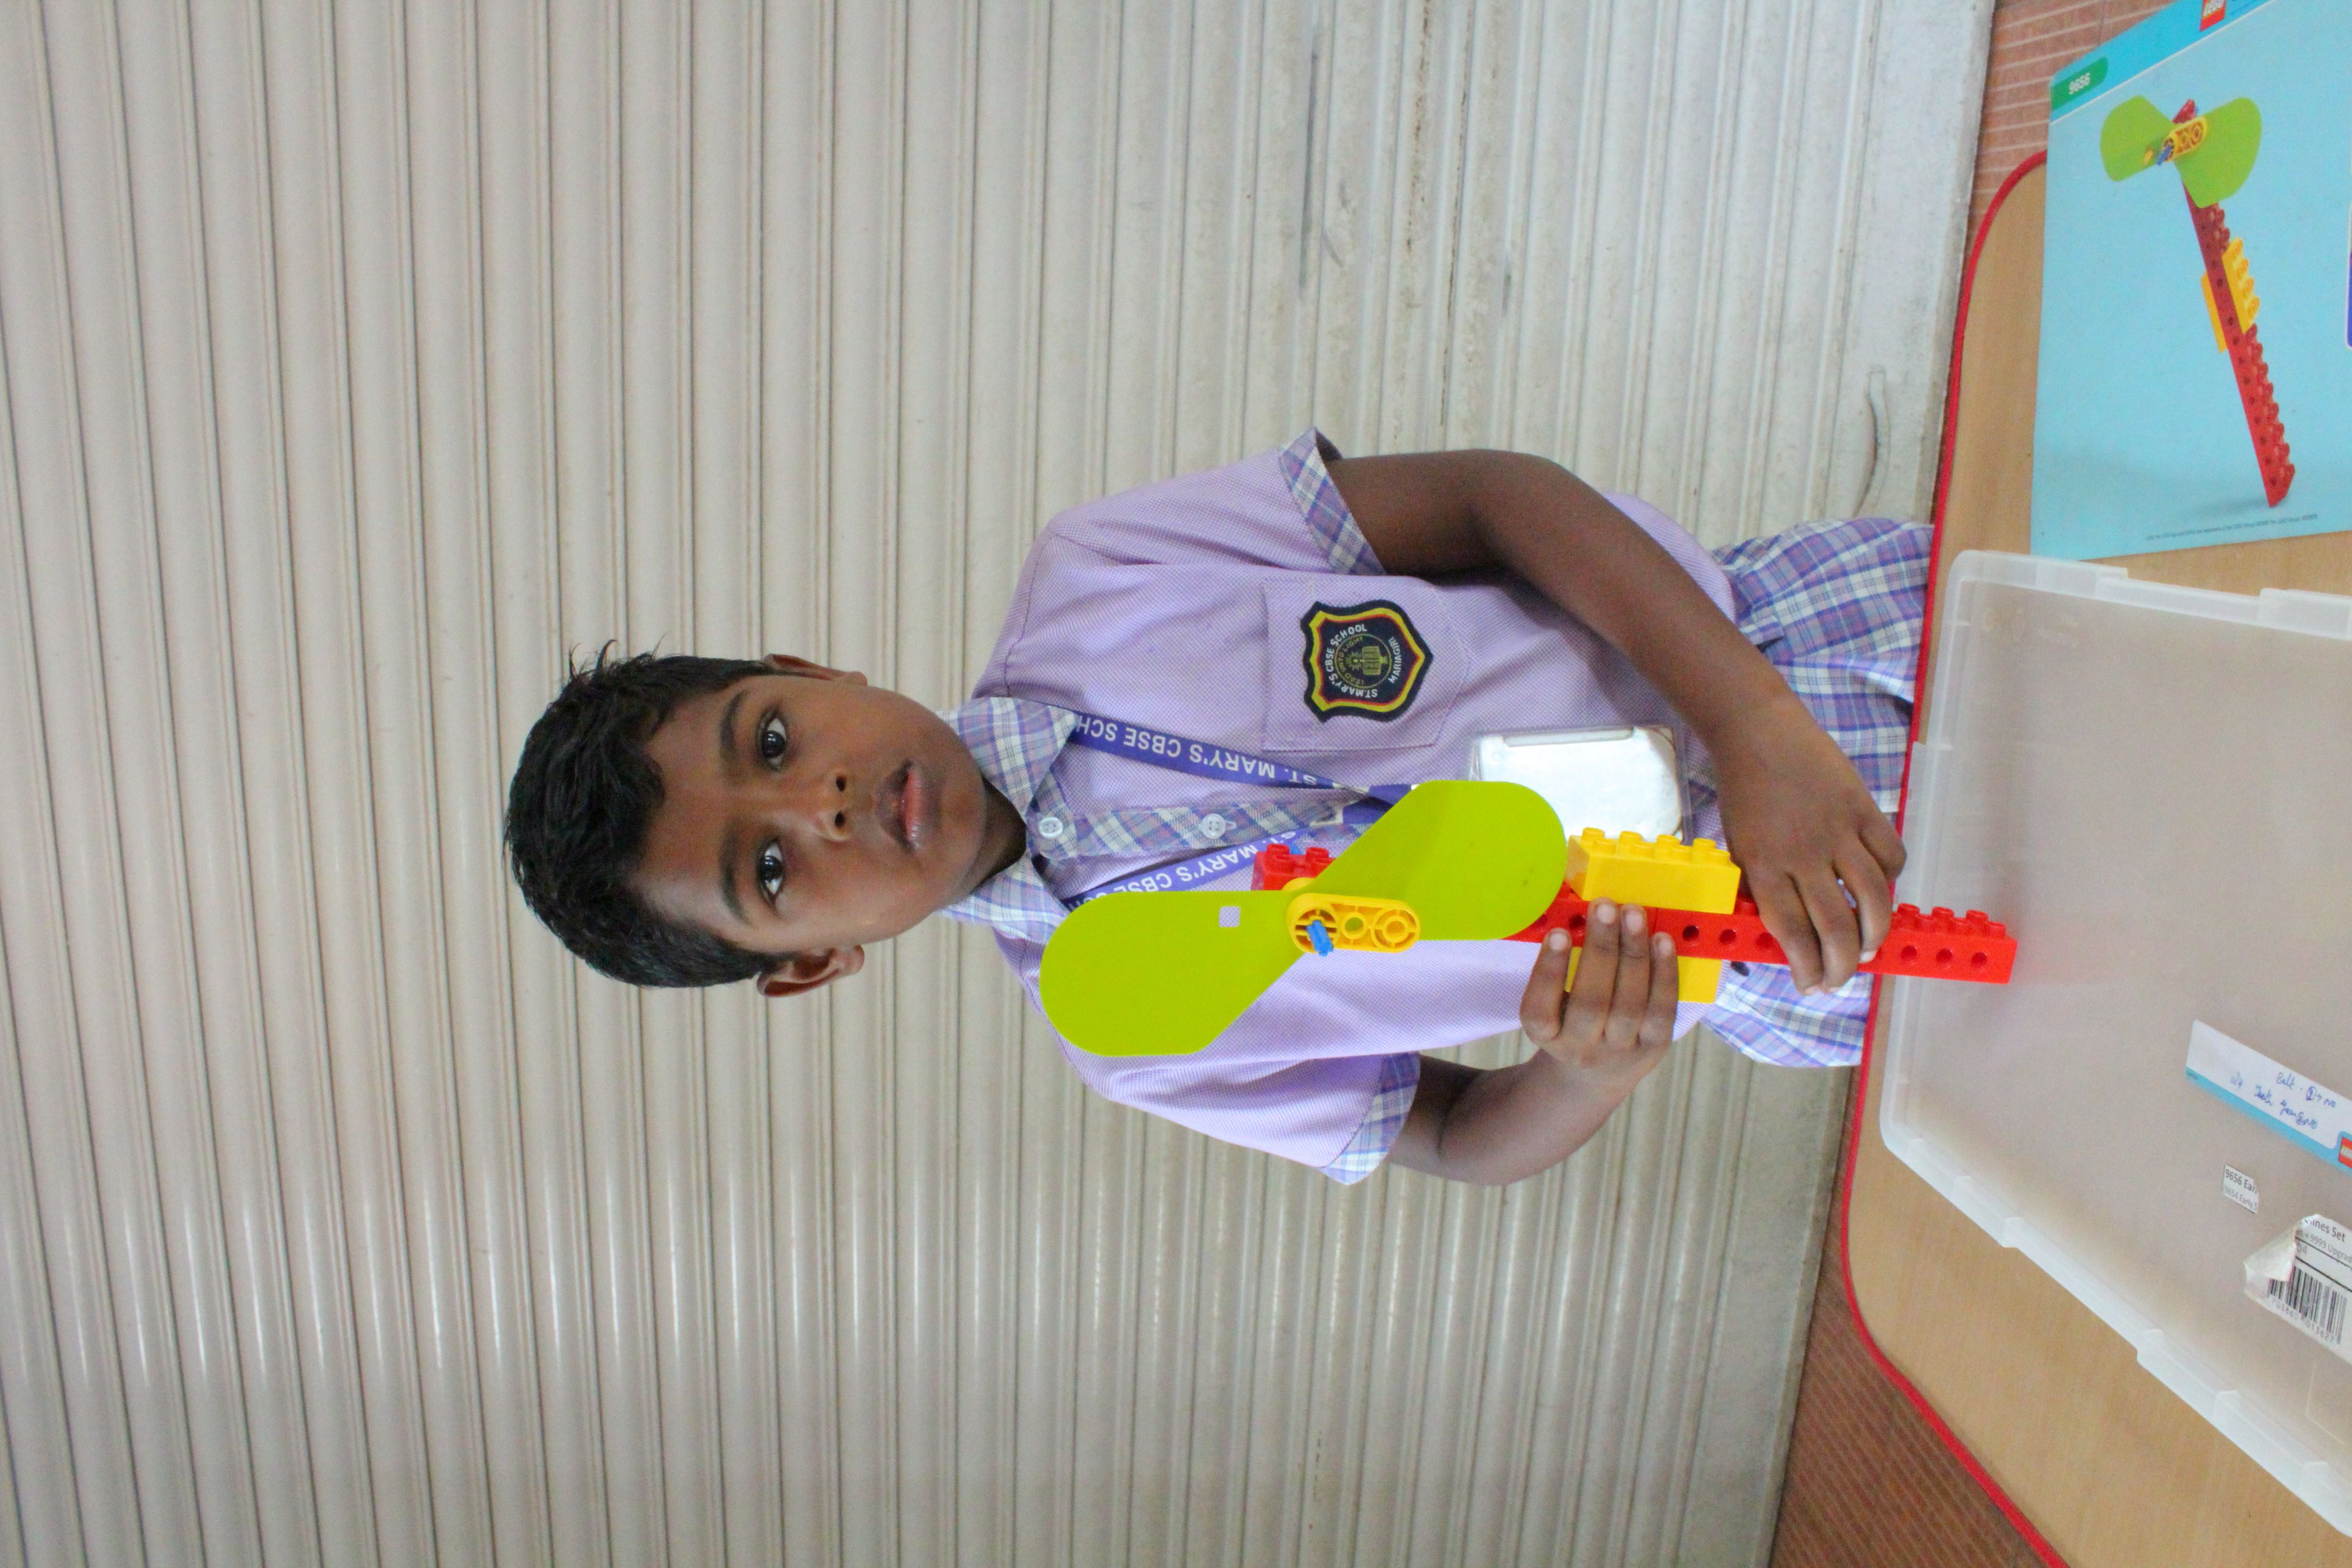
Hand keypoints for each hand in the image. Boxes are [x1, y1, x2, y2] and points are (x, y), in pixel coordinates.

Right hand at [1519, 901, 1679, 1095]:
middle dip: (1600, 950)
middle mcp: (1580, 1048)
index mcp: (1545, 1036)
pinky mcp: (1654, 1047)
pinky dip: (1664, 973)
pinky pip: (1662, 1010)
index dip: (1549, 972)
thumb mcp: (1553, 1006)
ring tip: (1633, 914)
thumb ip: (1558, 971)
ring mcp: (1620, 1050)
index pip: (1540, 1010)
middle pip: (1591, 1003)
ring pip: (1629, 1005)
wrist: (1598, 1073)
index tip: (1558, 933)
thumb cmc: (1571, 1021)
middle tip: (1605, 907)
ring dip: (1633, 954)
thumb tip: (1582, 917)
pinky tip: (1662, 940)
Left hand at [1709, 696, 1905, 994]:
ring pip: (1874, 898)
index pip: (1793, 933)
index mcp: (1763, 865)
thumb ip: (1759, 889)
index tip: (1810, 986)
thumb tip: (1783, 936)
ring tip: (1868, 948)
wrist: (1756, 730)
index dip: (1806, 967)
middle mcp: (1803, 853)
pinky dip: (1891, 880)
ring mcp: (1839, 830)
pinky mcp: (1864, 808)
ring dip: (1875, 933)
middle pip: (1836, 926)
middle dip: (1842, 965)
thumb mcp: (1736, 847)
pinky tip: (1880, 892)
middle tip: (1840, 979)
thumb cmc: (1743, 793)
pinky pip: (1891, 856)